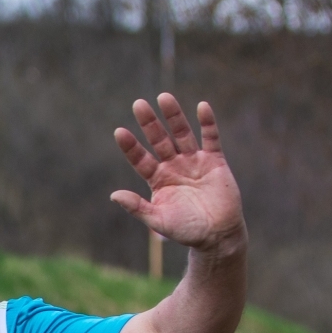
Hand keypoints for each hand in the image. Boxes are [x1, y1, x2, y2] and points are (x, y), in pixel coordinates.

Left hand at [111, 94, 246, 256]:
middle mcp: (173, 167)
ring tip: (164, 97)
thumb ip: (137, 207)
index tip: (119, 131)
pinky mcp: (215, 161)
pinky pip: (211, 138)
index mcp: (157, 180)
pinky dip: (207, 123)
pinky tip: (201, 106)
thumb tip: (113, 195)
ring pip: (182, 134)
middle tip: (138, 104)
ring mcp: (194, 162)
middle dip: (149, 123)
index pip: (140, 159)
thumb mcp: (158, 220)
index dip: (130, 146)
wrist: (218, 235)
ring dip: (174, 116)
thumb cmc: (186, 230)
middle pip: (159, 140)